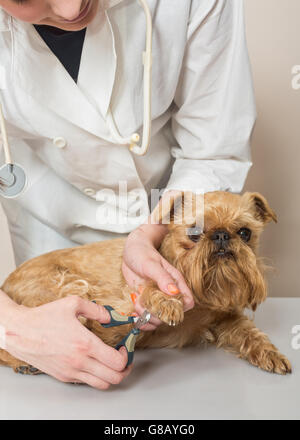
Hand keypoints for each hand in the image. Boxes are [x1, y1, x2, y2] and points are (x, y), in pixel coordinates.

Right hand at [2, 296, 131, 389]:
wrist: (19, 332)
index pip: (117, 362)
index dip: (126, 355)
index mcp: (85, 344)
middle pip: (114, 378)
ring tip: (111, 363)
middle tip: (124, 358)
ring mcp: (71, 372)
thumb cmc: (44, 317)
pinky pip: (87, 382)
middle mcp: (80, 362)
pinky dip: (96, 376)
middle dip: (124, 369)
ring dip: (111, 375)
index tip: (124, 347)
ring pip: (102, 384)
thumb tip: (110, 316)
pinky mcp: (64, 376)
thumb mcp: (72, 304)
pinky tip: (94, 363)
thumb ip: (96, 309)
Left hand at [122, 223, 193, 330]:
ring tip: (136, 307)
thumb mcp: (151, 264)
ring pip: (158, 318)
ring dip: (147, 318)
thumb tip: (174, 292)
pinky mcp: (147, 301)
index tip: (163, 307)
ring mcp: (157, 298)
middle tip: (143, 307)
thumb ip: (163, 278)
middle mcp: (168, 292)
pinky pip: (147, 316)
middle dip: (157, 316)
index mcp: (175, 282)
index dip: (178, 309)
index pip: (187, 302)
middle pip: (171, 315)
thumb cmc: (143, 253)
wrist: (131, 250)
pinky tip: (133, 314)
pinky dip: (140, 319)